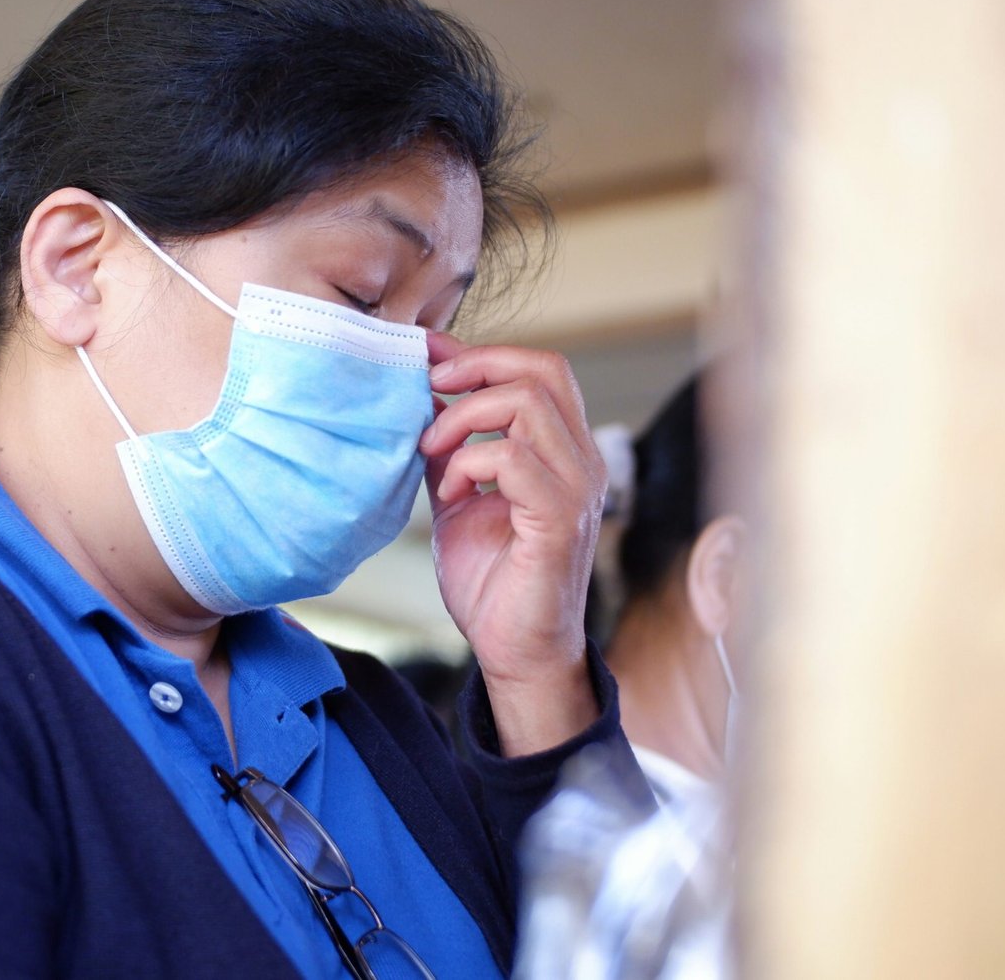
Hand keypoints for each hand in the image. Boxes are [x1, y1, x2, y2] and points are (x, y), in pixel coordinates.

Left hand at [419, 331, 606, 752]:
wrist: (513, 652)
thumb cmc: (491, 581)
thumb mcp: (458, 497)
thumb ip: (450, 449)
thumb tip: (423, 396)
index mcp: (562, 451)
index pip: (541, 369)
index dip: (482, 353)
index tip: (427, 355)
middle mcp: (581, 462)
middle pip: (543, 370)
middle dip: (476, 367)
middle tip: (428, 392)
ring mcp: (577, 490)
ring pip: (528, 404)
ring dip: (463, 418)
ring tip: (431, 450)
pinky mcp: (560, 522)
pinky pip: (513, 459)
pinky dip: (469, 464)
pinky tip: (450, 495)